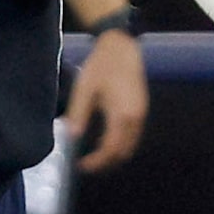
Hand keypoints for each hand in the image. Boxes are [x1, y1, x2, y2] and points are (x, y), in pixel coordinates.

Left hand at [65, 29, 148, 172]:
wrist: (122, 47)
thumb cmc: (102, 66)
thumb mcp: (84, 88)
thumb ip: (79, 114)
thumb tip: (71, 136)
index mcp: (121, 114)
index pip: (110, 149)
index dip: (97, 161)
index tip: (81, 166)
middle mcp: (135, 118)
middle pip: (123, 152)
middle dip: (106, 162)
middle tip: (87, 165)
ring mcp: (141, 114)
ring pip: (130, 145)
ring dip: (114, 154)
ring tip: (95, 155)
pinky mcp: (141, 109)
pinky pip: (133, 135)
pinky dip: (120, 143)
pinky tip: (105, 140)